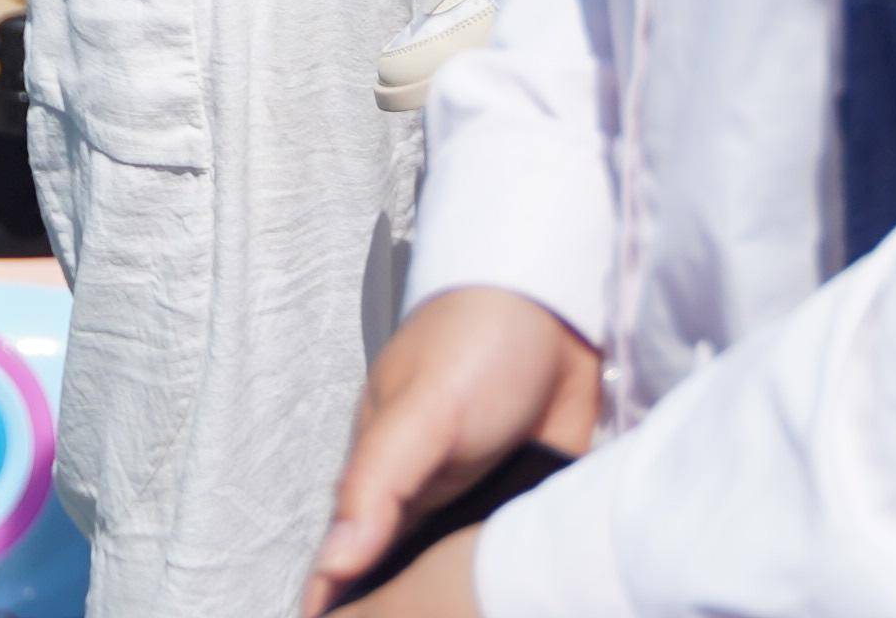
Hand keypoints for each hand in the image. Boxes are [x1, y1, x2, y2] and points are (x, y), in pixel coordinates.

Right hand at [304, 287, 600, 613]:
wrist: (563, 308)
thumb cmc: (477, 340)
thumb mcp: (423, 408)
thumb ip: (378, 483)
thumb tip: (333, 562)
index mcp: (379, 478)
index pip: (345, 562)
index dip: (338, 608)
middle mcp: (421, 501)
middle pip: (400, 579)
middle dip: (406, 610)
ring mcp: (473, 507)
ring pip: (455, 577)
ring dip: (459, 600)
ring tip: (476, 617)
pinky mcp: (521, 507)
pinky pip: (505, 558)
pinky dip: (506, 581)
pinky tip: (517, 602)